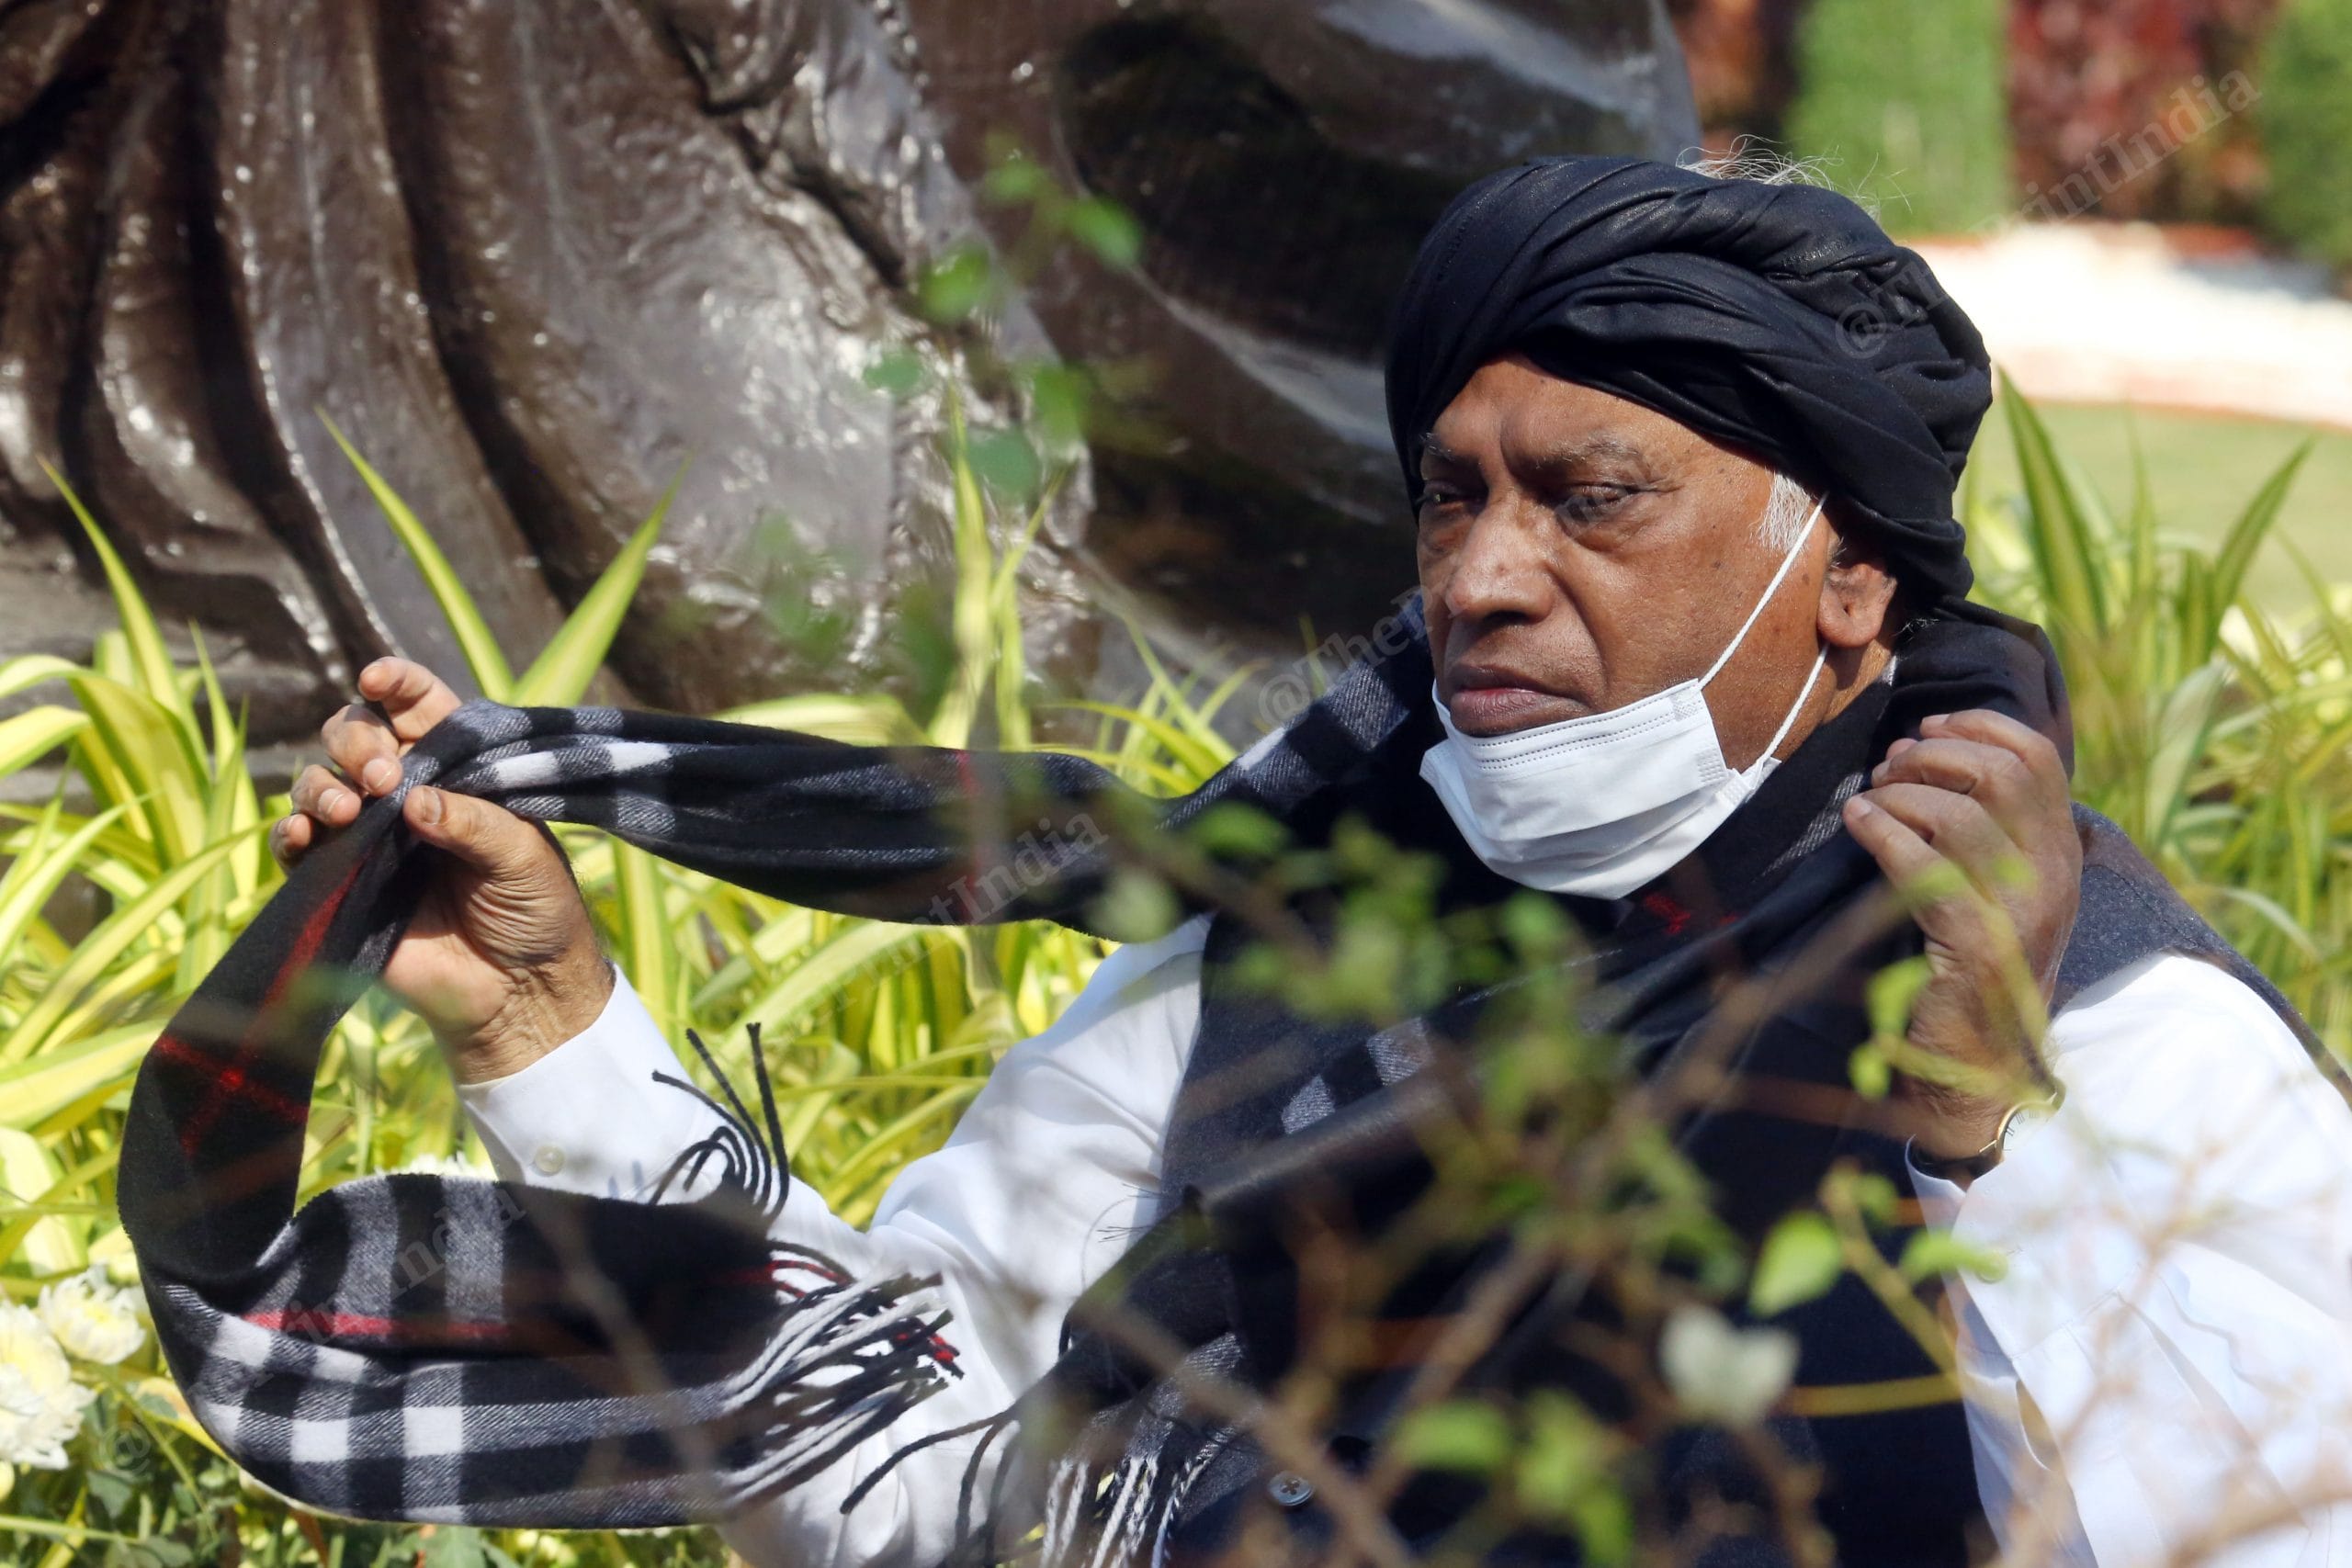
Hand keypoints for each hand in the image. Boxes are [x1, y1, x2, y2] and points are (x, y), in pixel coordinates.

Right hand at [270, 658, 612, 1081]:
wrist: (520, 994)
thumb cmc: (536, 913)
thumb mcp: (524, 859)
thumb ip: (473, 822)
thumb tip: (411, 799)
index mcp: (460, 773)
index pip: (421, 710)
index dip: (397, 685)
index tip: (378, 678)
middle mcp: (407, 796)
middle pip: (356, 735)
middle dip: (357, 740)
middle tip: (383, 777)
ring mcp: (370, 838)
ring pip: (318, 783)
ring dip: (320, 785)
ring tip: (346, 810)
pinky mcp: (341, 884)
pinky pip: (297, 848)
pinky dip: (290, 834)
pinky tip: (305, 837)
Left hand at [1841, 710, 2080, 1161]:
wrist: (1975, 1065)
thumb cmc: (1966, 966)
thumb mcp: (1991, 887)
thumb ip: (1980, 827)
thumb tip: (1919, 750)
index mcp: (2060, 854)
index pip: (2038, 758)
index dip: (1979, 727)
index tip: (1928, 727)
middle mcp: (2053, 876)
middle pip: (2002, 774)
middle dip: (1935, 756)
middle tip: (1889, 767)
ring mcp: (2021, 912)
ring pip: (1962, 815)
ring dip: (1902, 794)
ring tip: (1869, 799)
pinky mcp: (1977, 945)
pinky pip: (1927, 867)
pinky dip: (1883, 833)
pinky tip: (1857, 823)